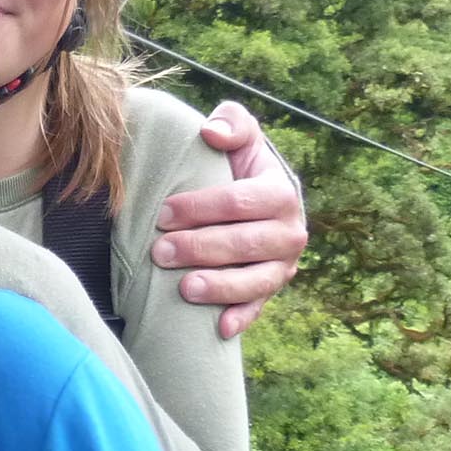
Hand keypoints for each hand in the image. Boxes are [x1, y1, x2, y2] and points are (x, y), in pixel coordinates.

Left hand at [154, 100, 307, 340]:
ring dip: (220, 286)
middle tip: (160, 252)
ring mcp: (283, 265)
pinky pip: (260, 308)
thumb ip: (232, 123)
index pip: (240, 201)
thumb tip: (212, 133)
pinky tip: (219, 328)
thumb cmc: (237, 166)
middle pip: (245, 243)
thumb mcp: (240, 137)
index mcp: (282, 191)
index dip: (200, 207)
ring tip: (184, 289)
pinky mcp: (271, 289)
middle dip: (200, 248)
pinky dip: (242, 318)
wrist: (254, 200)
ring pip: (256, 281)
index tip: (163, 213)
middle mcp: (290, 231)